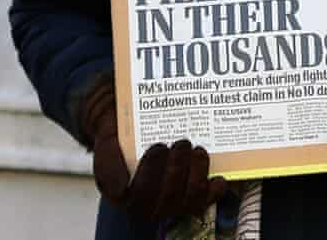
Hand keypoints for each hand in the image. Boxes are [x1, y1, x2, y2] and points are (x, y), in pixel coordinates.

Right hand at [81, 78, 226, 221]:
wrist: (135, 123)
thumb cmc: (122, 133)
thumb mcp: (107, 141)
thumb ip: (109, 160)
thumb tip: (121, 188)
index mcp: (124, 194)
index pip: (139, 195)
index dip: (152, 173)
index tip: (158, 146)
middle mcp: (149, 204)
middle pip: (167, 198)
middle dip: (177, 170)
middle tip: (182, 142)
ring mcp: (173, 201)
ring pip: (189, 199)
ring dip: (197, 174)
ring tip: (197, 150)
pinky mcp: (193, 195)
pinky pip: (206, 199)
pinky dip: (214, 190)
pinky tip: (218, 177)